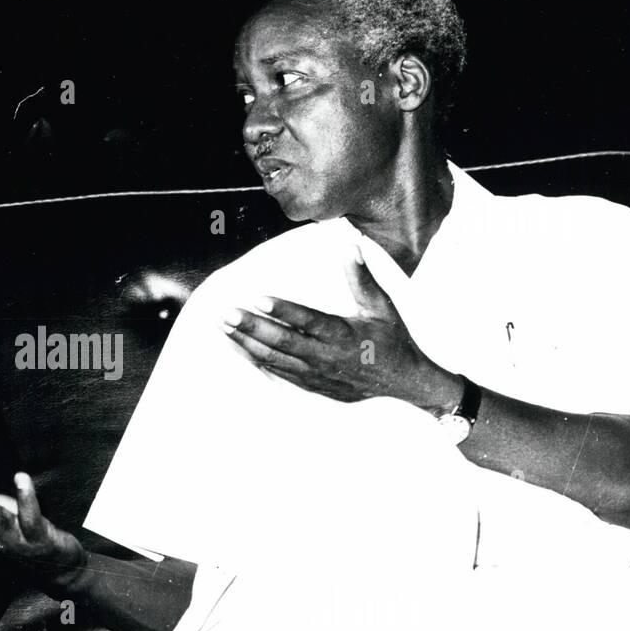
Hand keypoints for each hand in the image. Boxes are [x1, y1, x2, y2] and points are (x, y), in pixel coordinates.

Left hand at [222, 249, 462, 410]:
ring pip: (275, 359)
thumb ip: (362, 279)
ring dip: (248, 343)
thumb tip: (351, 247)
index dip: (284, 310)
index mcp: (344, 334)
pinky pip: (279, 373)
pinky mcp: (312, 384)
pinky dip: (257, 361)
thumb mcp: (382, 307)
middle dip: (253, 327)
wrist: (404, 383)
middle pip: (283, 342)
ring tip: (225, 328)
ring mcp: (317, 373)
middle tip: (228, 314)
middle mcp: (327, 356)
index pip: (309, 321)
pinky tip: (240, 349)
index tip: (259, 299)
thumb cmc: (392, 341)